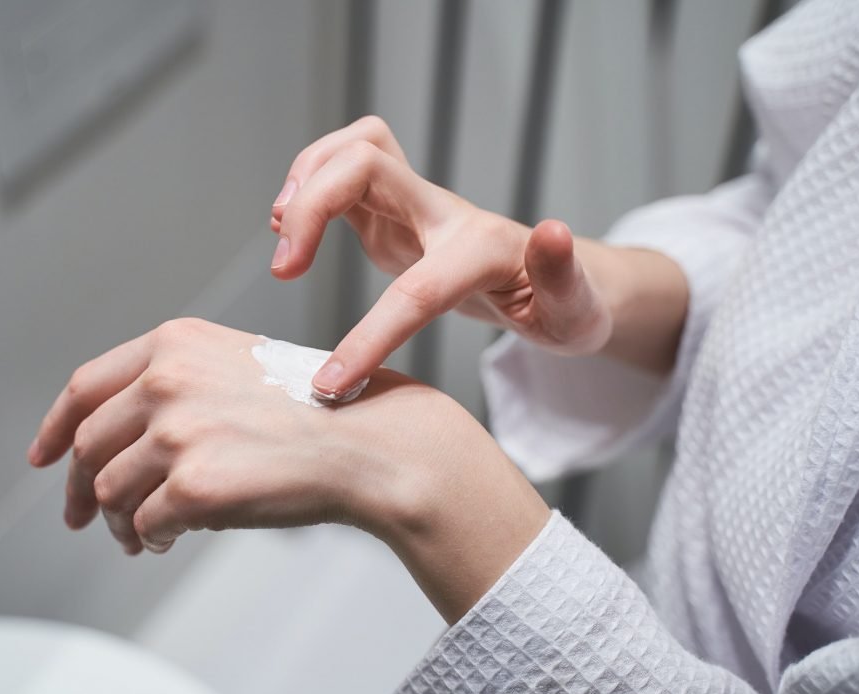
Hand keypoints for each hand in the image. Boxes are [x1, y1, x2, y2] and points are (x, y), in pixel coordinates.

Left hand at [27, 318, 549, 623]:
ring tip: (142, 534)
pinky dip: (149, 539)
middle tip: (85, 516)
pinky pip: (143, 525)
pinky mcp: (194, 485)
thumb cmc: (317, 408)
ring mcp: (178, 432)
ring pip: (108, 490)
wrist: (369, 442)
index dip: (55, 427)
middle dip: (82, 489)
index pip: (86, 386)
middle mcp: (168, 380)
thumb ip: (175, 383)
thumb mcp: (238, 364)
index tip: (44, 455)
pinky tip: (167, 539)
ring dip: (119, 522)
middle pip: (88, 445)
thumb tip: (121, 434)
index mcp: (175, 343)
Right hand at [269, 115, 686, 395]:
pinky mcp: (392, 210)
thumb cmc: (562, 308)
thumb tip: (554, 231)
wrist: (551, 284)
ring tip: (282, 234)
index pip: (418, 288)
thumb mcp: (575, 313)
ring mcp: (416, 204)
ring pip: (355, 148)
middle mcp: (444, 211)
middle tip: (286, 270)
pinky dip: (309, 186)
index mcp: (485, 249)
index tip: (331, 381)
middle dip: (314, 205)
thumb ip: (563, 279)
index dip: (371, 335)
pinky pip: (343, 171)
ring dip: (306, 180)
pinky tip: (294, 228)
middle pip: (369, 162)